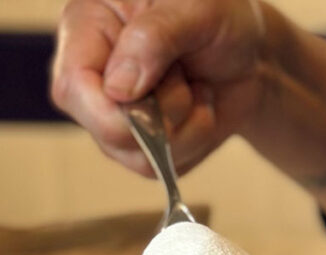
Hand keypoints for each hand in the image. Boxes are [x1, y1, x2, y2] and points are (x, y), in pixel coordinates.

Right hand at [51, 0, 268, 175]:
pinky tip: (197, 109)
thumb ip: (154, 37)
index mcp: (88, 26)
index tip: (154, 85)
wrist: (252, 54)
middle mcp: (92, 76)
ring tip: (194, 89)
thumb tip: (119, 89)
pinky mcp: (139, 146)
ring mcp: (112, 116)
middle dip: (164, 114)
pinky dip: (194, 141)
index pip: (73, 86)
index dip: (115, 104)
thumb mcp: (196, 8)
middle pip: (107, 132)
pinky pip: (161, 167)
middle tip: (186, 77)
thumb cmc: (220, 18)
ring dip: (185, 128)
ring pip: (138, 157)